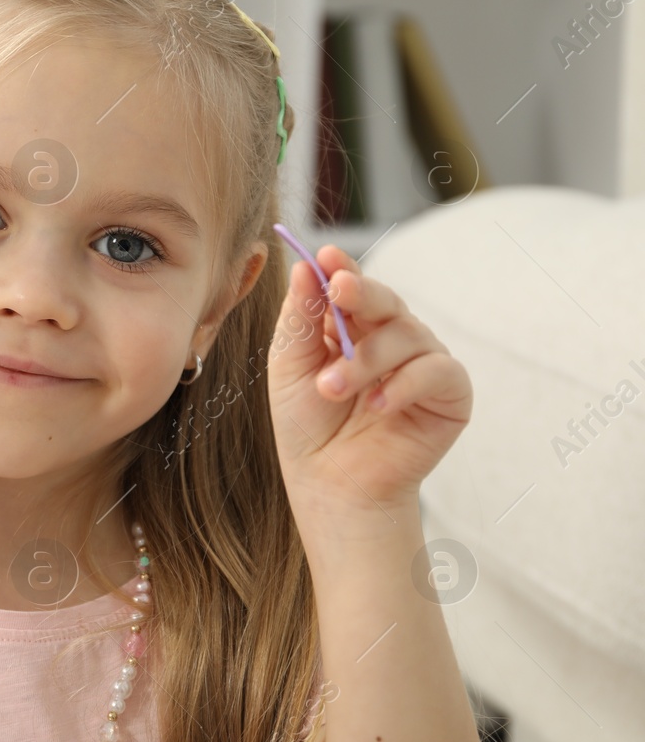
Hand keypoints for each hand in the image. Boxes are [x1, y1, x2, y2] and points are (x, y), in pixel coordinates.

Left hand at [267, 244, 470, 528]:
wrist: (332, 485)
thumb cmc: (308, 427)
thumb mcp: (291, 367)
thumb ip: (301, 319)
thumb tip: (306, 266)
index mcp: (351, 327)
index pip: (350, 287)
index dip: (340, 270)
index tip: (325, 256)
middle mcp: (391, 338)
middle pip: (385, 300)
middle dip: (360, 294)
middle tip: (339, 292)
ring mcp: (423, 361)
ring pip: (406, 333)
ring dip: (365, 360)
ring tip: (331, 390)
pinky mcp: (451, 392)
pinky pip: (437, 370)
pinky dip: (404, 384)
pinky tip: (378, 406)